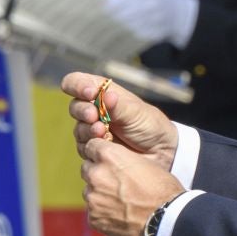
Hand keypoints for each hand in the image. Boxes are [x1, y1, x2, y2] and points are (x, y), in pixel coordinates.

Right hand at [62, 71, 177, 166]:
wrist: (161, 153)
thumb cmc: (150, 126)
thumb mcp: (137, 112)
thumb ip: (119, 105)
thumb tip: (105, 95)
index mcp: (103, 93)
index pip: (77, 82)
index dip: (77, 86)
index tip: (89, 93)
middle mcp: (95, 110)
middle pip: (75, 106)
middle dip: (83, 111)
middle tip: (94, 116)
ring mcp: (92, 130)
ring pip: (78, 129)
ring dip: (88, 130)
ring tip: (103, 133)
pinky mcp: (94, 149)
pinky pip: (84, 148)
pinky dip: (93, 146)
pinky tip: (107, 145)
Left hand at [80, 134, 182, 235]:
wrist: (166, 220)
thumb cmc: (162, 190)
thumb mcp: (146, 164)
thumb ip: (125, 161)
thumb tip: (118, 164)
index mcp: (109, 156)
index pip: (92, 146)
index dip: (100, 153)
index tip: (107, 160)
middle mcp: (96, 174)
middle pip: (87, 169)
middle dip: (98, 174)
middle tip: (116, 184)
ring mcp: (93, 197)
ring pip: (89, 191)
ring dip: (100, 195)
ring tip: (120, 203)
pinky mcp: (93, 217)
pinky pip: (93, 212)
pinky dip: (103, 214)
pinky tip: (120, 216)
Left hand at [101, 0, 199, 47]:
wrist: (187, 16)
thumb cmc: (162, 0)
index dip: (110, 6)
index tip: (97, 10)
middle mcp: (155, 5)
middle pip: (127, 14)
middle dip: (110, 20)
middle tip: (96, 25)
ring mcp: (158, 20)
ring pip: (131, 27)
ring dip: (116, 32)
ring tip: (103, 34)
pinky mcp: (159, 34)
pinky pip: (139, 38)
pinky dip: (127, 40)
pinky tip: (117, 41)